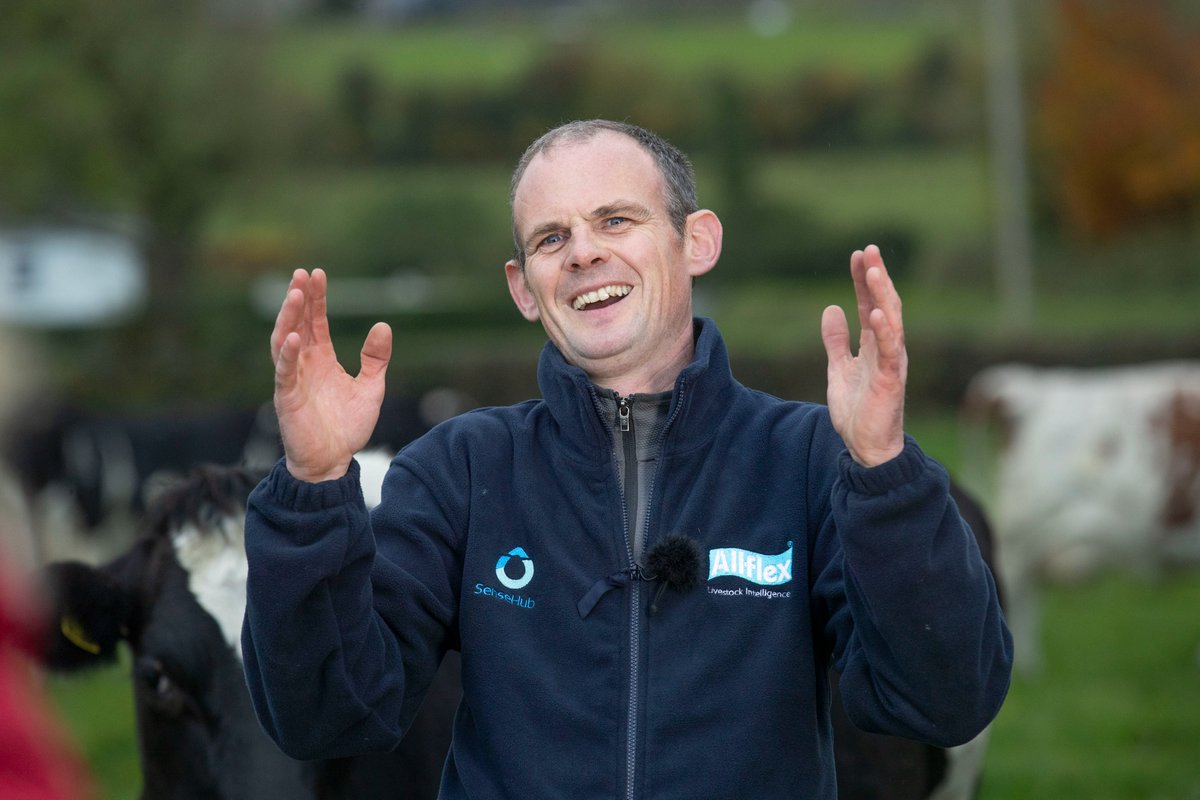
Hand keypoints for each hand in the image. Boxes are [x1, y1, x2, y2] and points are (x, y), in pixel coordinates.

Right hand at [270, 268, 391, 482]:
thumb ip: (375, 359)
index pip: (316, 322)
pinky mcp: (287, 399)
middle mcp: (304, 365)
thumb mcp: (371, 388)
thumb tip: (383, 325)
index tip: (317, 274)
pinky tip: (294, 337)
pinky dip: (288, 355)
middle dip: (299, 299)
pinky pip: (285, 373)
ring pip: (285, 342)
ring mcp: (293, 380)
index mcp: (322, 360)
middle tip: (302, 274)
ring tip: (295, 294)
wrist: (333, 463)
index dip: (316, 299)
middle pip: (298, 324)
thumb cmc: (347, 427)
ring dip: (289, 318)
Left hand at [820, 245, 906, 466]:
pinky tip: (874, 312)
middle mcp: (887, 349)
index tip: (858, 255)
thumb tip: (832, 308)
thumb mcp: (839, 368)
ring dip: (882, 296)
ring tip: (873, 271)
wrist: (866, 448)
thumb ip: (836, 341)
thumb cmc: (857, 410)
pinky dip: (883, 331)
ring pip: (890, 322)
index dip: (864, 280)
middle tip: (868, 250)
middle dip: (876, 277)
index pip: (870, 304)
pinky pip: (888, 351)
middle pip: (883, 305)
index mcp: (874, 345)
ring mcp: (890, 363)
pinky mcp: (889, 380)